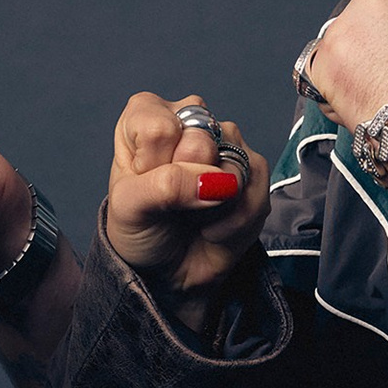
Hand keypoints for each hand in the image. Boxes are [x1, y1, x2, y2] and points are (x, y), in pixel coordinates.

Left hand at [103, 93, 269, 312]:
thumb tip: (217, 180)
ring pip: (234, 166)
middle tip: (172, 203)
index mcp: (147, 116)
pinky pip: (257, 188)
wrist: (168, 271)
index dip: (153, 166)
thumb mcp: (130, 208)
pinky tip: (215, 228)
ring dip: (213, 207)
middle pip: (201, 141)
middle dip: (186, 185)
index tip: (144, 186)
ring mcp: (226, 143)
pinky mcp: (253, 170)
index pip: (158, 126)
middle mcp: (190, 121)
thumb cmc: (141, 229)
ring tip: (193, 216)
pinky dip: (236, 220)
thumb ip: (164, 186)